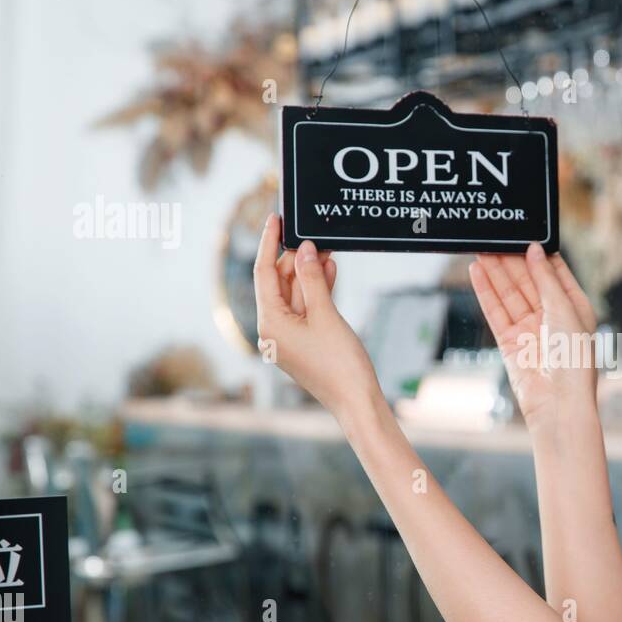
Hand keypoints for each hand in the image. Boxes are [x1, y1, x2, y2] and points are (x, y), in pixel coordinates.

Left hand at [253, 213, 378, 423]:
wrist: (357, 402)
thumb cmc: (340, 365)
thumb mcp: (326, 315)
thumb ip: (313, 279)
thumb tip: (304, 250)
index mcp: (270, 323)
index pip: (264, 273)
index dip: (269, 243)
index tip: (275, 219)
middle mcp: (274, 329)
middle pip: (278, 282)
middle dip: (295, 258)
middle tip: (313, 234)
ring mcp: (289, 336)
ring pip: (295, 294)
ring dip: (309, 272)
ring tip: (326, 249)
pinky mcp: (305, 341)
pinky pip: (306, 308)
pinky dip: (317, 290)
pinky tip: (330, 270)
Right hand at [469, 245, 599, 431]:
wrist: (558, 403)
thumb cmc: (574, 358)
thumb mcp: (565, 309)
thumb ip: (546, 279)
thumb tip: (534, 250)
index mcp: (574, 307)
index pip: (554, 272)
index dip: (539, 254)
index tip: (523, 232)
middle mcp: (552, 317)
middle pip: (528, 281)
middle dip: (512, 260)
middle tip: (495, 238)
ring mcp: (530, 330)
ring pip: (509, 294)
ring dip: (495, 272)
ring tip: (481, 248)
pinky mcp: (510, 343)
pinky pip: (495, 312)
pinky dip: (485, 292)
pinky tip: (476, 272)